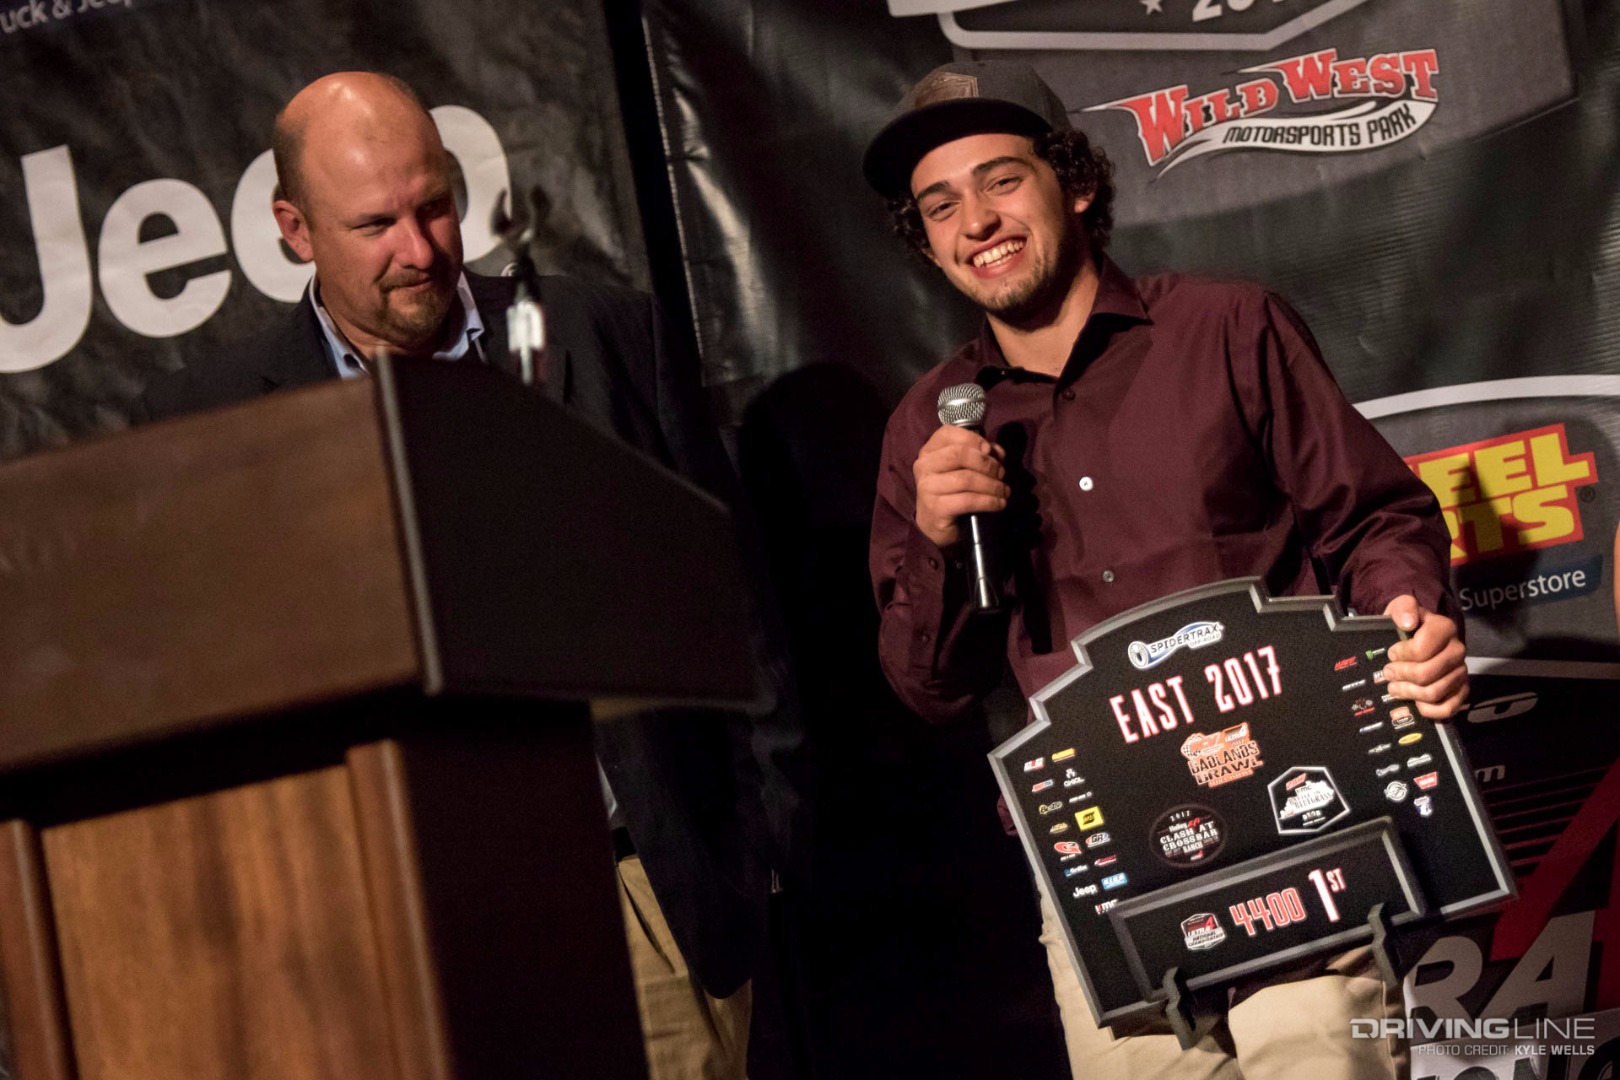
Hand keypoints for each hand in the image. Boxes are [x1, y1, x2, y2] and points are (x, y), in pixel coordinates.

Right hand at [913, 424, 1007, 548]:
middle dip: (987, 463)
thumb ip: (980, 454)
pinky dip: (989, 501)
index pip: (947, 433)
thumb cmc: (951, 491)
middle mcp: (924, 467)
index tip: (989, 450)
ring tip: (1004, 491)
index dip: (973, 438)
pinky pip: (969, 500)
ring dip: (992, 485)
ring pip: (967, 479)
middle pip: (959, 454)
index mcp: (928, 452)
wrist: (934, 524)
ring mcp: (927, 488)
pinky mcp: (936, 508)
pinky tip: (999, 504)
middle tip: (1001, 474)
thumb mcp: (964, 468)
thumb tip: (997, 451)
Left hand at [1381, 595, 1467, 718]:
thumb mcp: (1402, 608)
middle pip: (1426, 674)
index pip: (1421, 650)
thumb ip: (1403, 608)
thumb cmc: (1408, 624)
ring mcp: (1461, 672)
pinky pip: (1448, 709)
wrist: (1420, 635)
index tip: (1391, 653)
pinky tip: (1415, 702)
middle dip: (1400, 675)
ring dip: (1408, 693)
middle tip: (1387, 673)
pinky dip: (1428, 710)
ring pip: (1434, 693)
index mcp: (1445, 628)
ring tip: (1394, 687)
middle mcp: (1458, 650)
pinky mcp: (1462, 690)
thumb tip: (1408, 622)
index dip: (1400, 654)